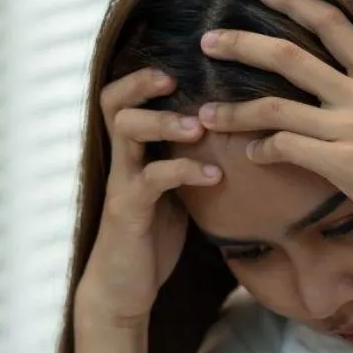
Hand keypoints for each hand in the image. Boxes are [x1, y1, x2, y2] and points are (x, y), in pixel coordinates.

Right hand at [75, 68, 222, 329]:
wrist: (124, 289)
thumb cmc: (153, 238)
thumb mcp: (174, 193)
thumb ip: (190, 163)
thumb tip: (239, 141)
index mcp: (133, 152)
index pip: (123, 97)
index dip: (142, 76)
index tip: (179, 64)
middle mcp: (121, 161)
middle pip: (113, 101)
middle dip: (143, 84)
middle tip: (176, 78)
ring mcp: (121, 184)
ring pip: (126, 131)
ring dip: (164, 121)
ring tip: (199, 126)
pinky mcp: (129, 212)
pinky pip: (151, 180)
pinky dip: (184, 171)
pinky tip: (214, 175)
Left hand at [195, 0, 352, 261]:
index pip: (334, 25)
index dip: (295, 2)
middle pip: (290, 56)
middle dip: (243, 44)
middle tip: (209, 39)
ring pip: (276, 107)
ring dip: (234, 109)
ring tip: (205, 113)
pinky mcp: (344, 165)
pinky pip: (287, 149)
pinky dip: (262, 150)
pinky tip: (250, 154)